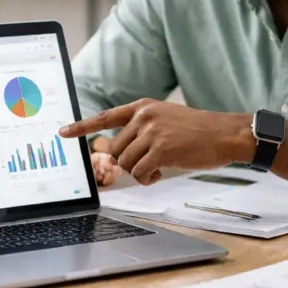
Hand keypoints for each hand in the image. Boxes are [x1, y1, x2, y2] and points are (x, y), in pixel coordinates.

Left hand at [61, 100, 252, 185]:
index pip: (104, 117)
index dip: (81, 126)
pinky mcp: (161, 149)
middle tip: (149, 163)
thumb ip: (141, 129)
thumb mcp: (165, 119)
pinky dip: (146, 179)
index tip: (62, 132)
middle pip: (116, 150)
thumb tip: (118, 152)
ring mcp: (152, 132)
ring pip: (126, 163)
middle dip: (129, 162)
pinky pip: (139, 173)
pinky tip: (160, 174)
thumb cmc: (197, 131)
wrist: (225, 134)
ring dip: (139, 172)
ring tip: (158, 168)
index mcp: (142, 107)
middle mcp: (143, 116)